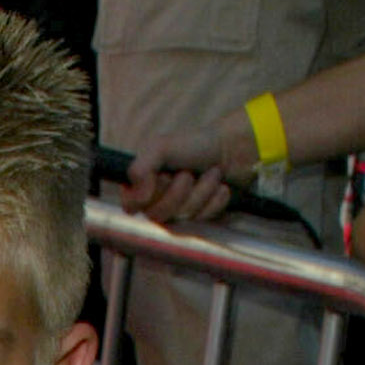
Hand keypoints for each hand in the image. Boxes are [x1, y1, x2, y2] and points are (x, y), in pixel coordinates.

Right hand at [122, 120, 245, 226]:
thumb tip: (137, 200)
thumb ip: (140, 169)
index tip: (162, 178)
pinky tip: (221, 187)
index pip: (130, 207)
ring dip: (201, 192)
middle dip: (178, 192)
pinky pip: (204, 219)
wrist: (234, 148)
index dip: (146, 197)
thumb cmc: (196, 144)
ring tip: (210, 174)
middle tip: (189, 173)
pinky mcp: (202, 219)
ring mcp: (180, 213)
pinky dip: (215, 200)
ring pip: (183, 217)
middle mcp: (158, 202)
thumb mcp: (161, 147)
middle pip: (157, 216)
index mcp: (144, 185)